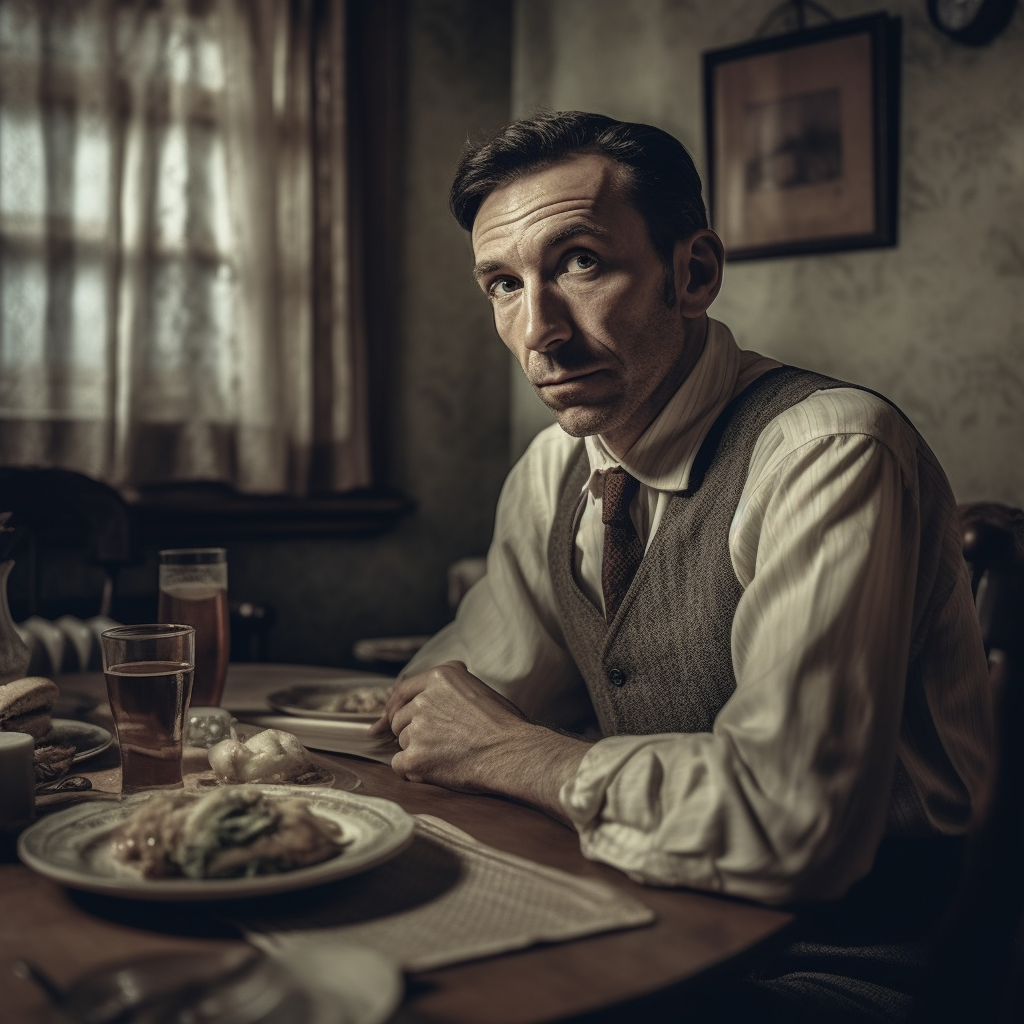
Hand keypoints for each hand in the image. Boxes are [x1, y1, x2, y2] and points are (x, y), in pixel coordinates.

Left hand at [367, 661, 590, 818]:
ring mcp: (418, 729)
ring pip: (403, 742)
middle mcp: (424, 699)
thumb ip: (450, 684)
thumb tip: (435, 681)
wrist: (514, 753)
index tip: (387, 718)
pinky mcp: (416, 758)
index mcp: (440, 677)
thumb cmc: (503, 724)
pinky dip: (413, 770)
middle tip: (441, 742)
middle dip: (412, 731)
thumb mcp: (477, 688)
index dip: (394, 706)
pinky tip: (436, 770)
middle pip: (400, 719)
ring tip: (450, 754)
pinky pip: (400, 765)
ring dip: (419, 750)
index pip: (403, 690)